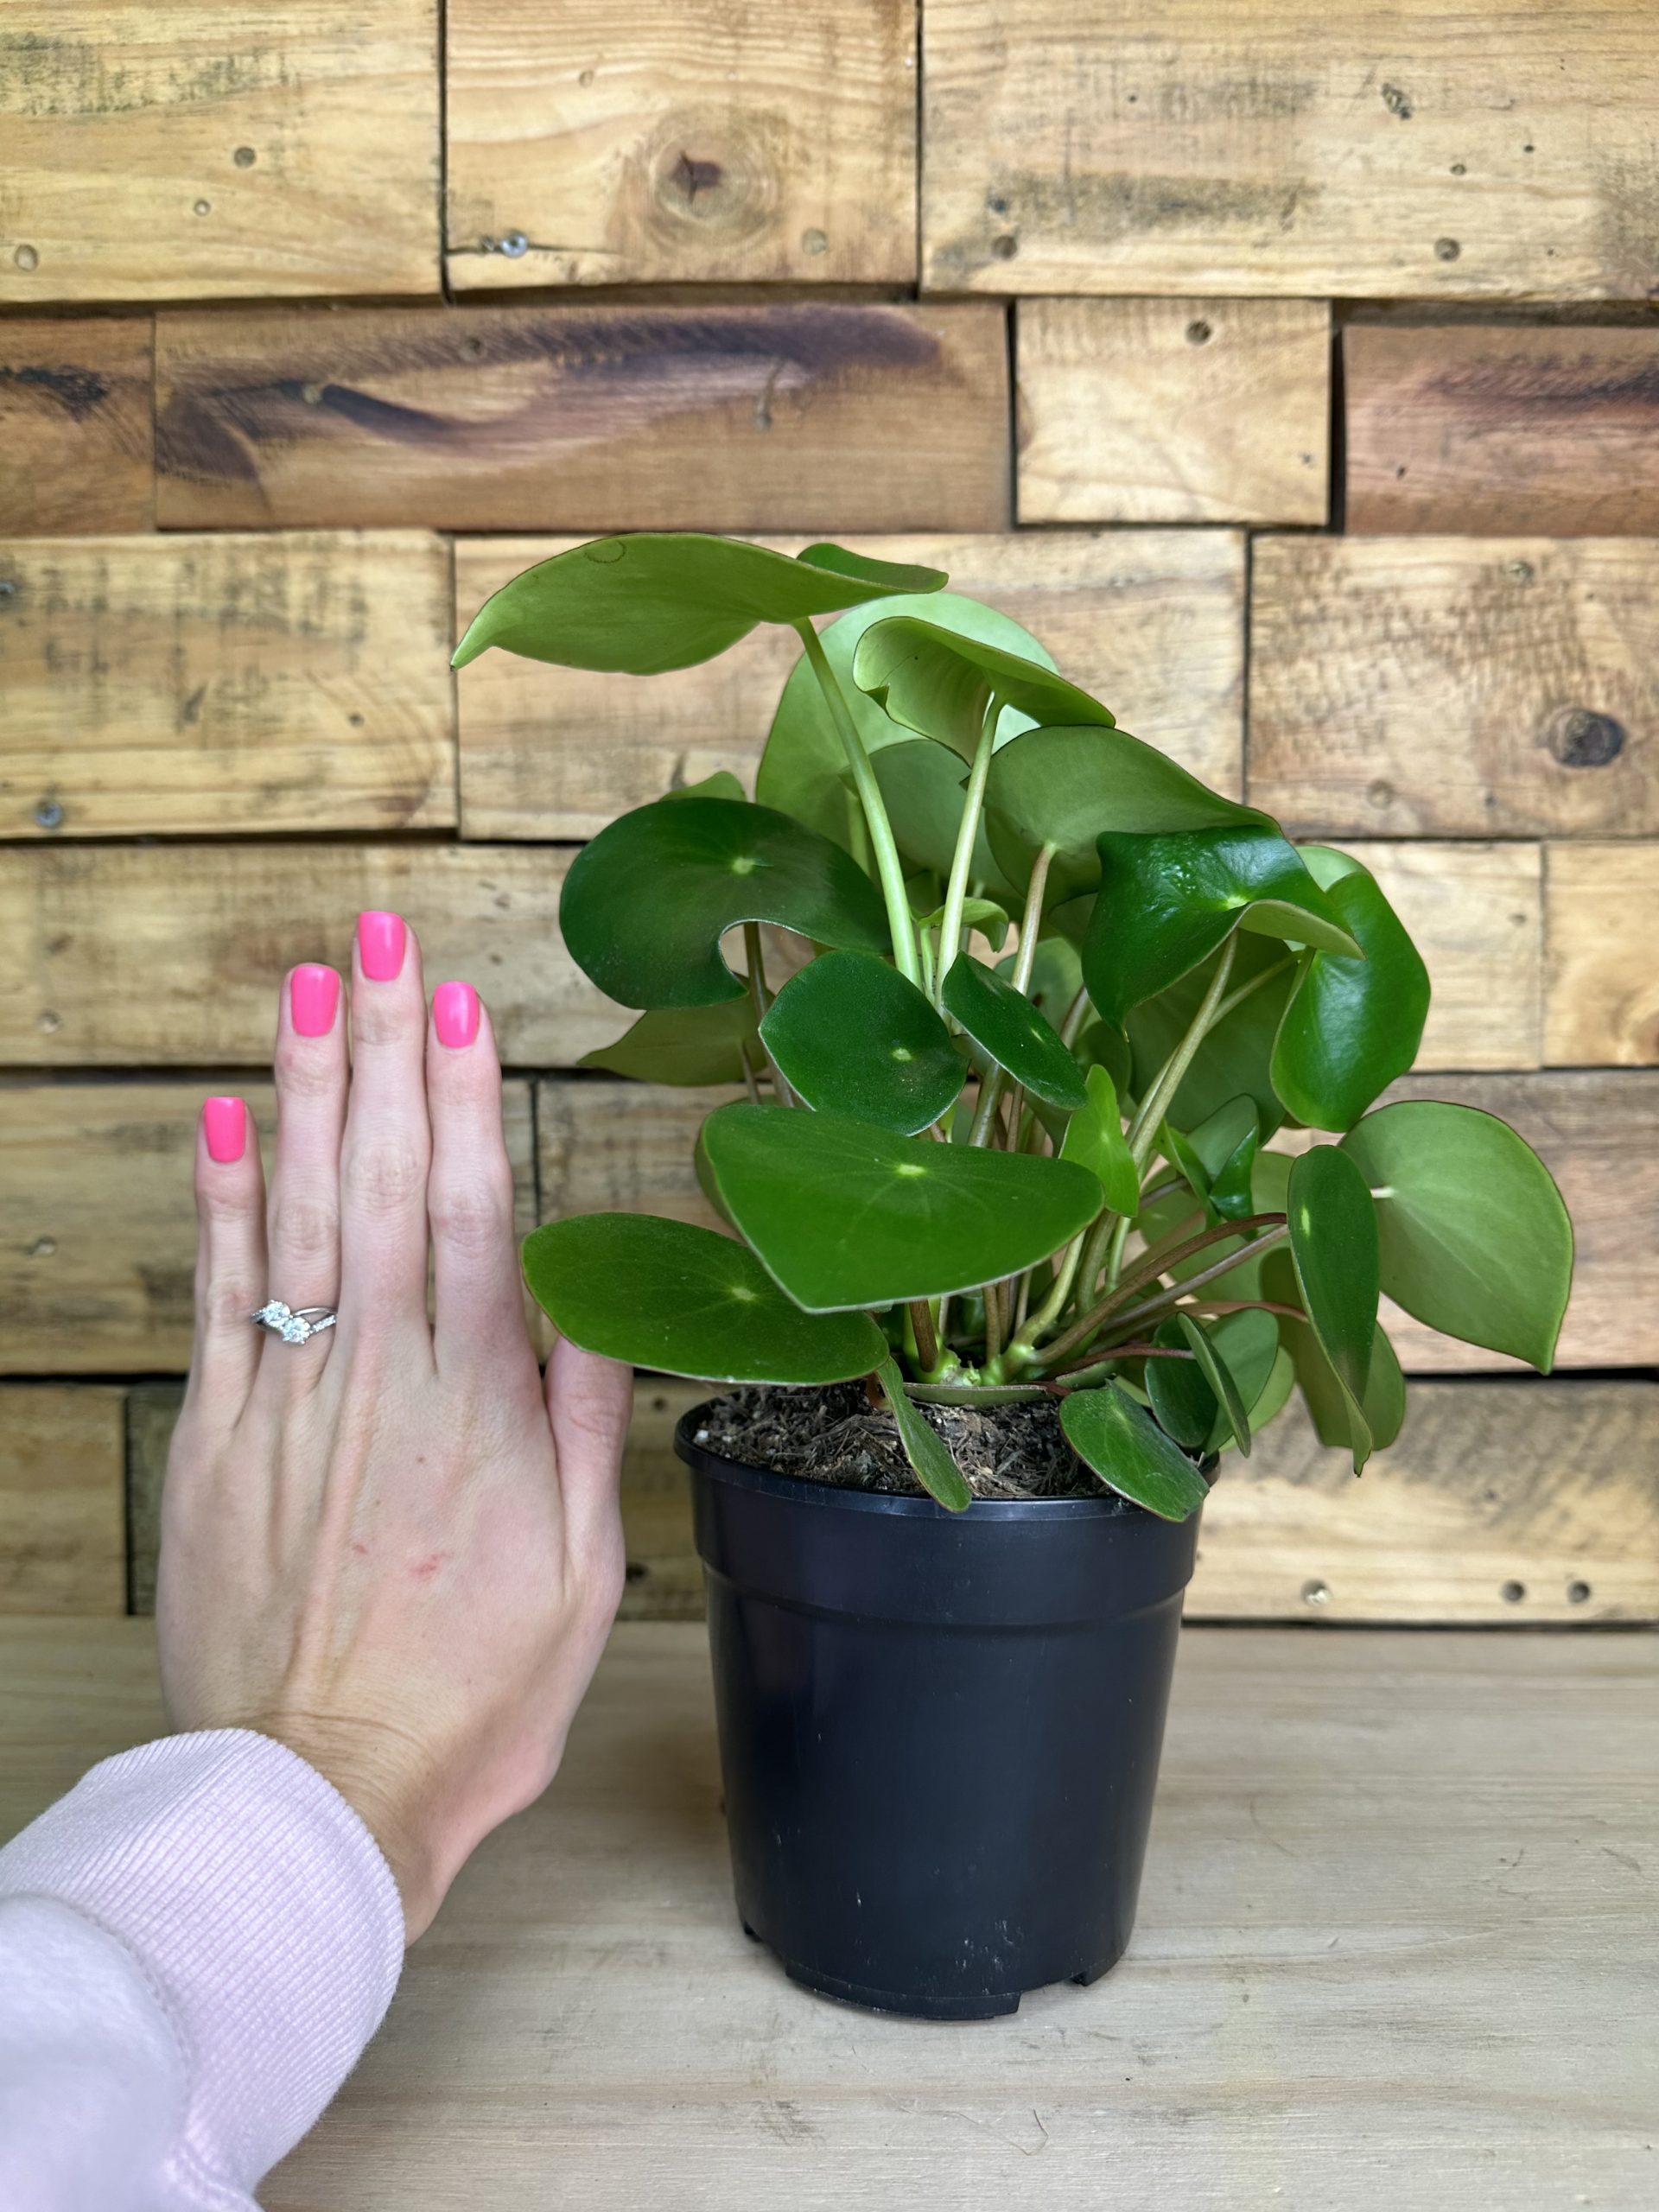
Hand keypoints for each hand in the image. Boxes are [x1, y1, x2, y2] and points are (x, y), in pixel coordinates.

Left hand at [158, 913, 630, 1939]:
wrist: (325, 1789)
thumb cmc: (470, 1694)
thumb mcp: (583, 1569)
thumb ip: (584, 1423)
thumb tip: (593, 1301)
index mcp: (479, 1405)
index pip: (469, 1210)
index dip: (461, 1095)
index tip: (459, 999)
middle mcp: (380, 1378)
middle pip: (380, 1180)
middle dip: (383, 1047)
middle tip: (382, 937)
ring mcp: (290, 1399)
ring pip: (297, 1215)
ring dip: (304, 1091)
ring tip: (310, 985)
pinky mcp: (218, 1439)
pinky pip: (218, 1298)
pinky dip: (218, 1204)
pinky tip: (221, 1119)